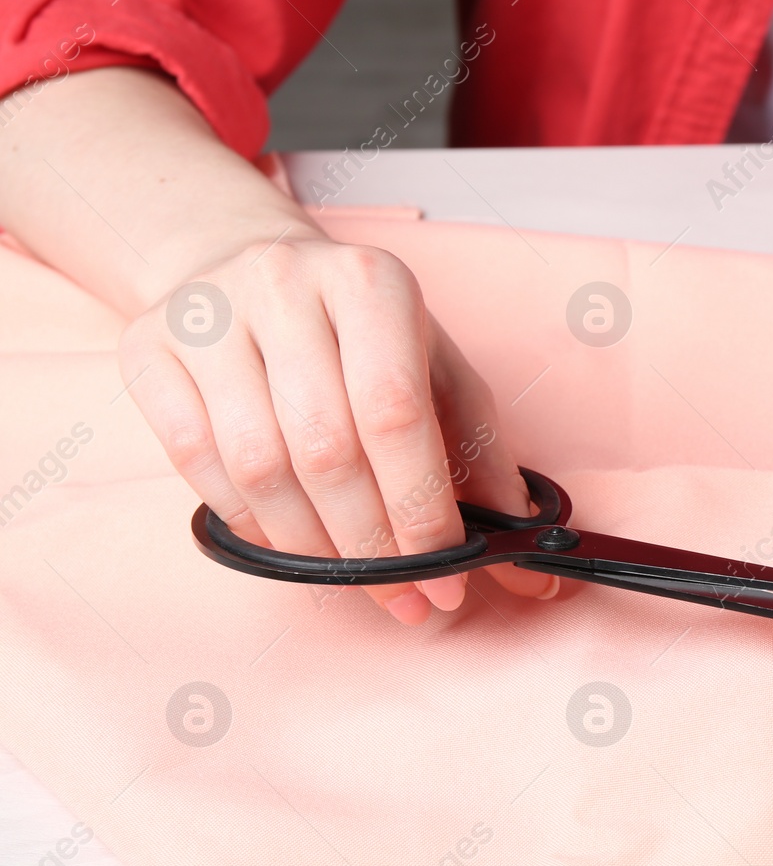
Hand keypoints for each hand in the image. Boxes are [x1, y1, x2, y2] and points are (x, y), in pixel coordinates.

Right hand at [118, 235, 556, 622]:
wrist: (250, 267)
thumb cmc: (362, 336)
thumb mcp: (438, 373)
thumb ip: (485, 461)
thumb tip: (530, 565)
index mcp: (371, 282)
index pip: (397, 414)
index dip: (421, 508)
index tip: (447, 574)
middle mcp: (284, 282)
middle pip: (327, 448)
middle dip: (373, 544)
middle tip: (406, 597)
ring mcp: (207, 313)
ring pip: (259, 465)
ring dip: (312, 549)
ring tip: (353, 581)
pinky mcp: (147, 347)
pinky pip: (195, 463)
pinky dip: (249, 522)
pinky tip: (289, 547)